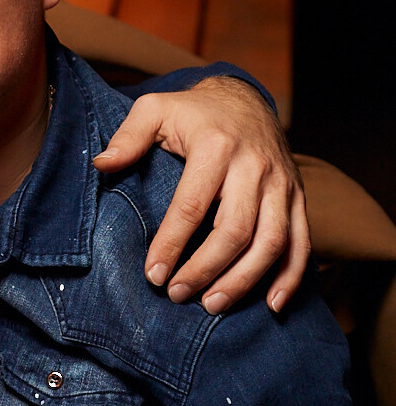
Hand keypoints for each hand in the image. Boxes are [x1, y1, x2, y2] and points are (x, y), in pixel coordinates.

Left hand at [93, 76, 308, 313]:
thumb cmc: (192, 112)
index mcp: (216, 147)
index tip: (153, 274)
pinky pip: (303, 241)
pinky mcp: (298, 197)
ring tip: (213, 305)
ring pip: (272, 241)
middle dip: (206, 269)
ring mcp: (282, 185)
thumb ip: (127, 137)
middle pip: (236, 230)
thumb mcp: (154, 109)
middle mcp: (255, 168)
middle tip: (178, 294)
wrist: (244, 100)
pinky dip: (292, 276)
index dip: (172, 244)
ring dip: (245, 280)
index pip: (192, 205)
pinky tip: (271, 304)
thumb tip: (101, 164)